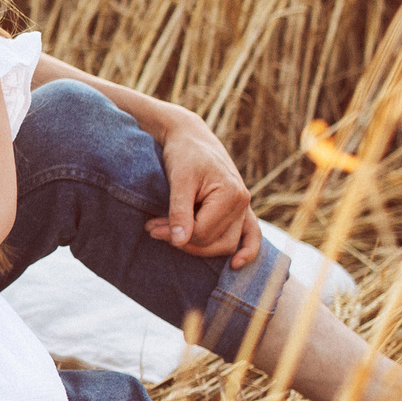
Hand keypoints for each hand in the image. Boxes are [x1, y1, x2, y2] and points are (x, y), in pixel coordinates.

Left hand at [146, 112, 263, 269]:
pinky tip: (236, 264)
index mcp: (231, 194)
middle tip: (153, 229)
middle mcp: (243, 202)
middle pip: (216, 242)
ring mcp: (243, 207)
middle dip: (184, 242)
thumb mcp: (179, 180)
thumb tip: (180, 242)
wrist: (189, 136)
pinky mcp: (239, 208)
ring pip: (226, 243)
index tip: (151, 226)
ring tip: (168, 235)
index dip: (175, 235)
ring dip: (199, 246)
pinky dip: (246, 250)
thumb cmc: (183, 154)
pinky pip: (250, 234)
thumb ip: (179, 211)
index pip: (203, 232)